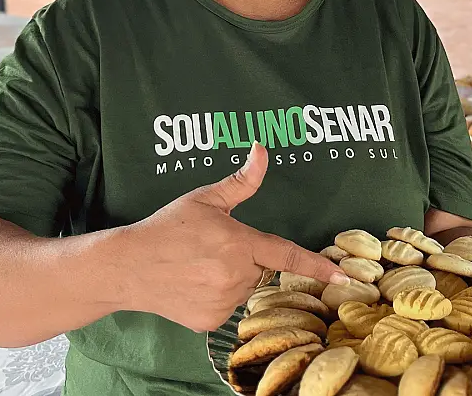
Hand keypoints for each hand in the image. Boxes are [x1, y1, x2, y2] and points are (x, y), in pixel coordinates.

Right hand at [117, 145, 348, 331]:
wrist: (128, 267)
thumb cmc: (166, 228)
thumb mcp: (204, 199)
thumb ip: (241, 181)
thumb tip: (262, 150)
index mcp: (239, 243)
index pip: (287, 255)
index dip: (318, 266)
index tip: (343, 278)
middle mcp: (236, 275)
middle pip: (260, 269)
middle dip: (245, 259)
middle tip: (212, 250)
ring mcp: (223, 301)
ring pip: (244, 289)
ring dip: (231, 278)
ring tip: (198, 267)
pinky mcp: (210, 320)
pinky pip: (226, 307)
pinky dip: (215, 297)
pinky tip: (193, 285)